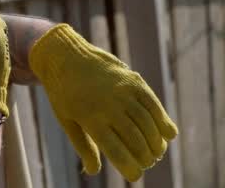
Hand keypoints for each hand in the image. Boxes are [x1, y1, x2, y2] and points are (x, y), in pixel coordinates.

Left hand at [29, 24, 177, 181]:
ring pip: (148, 124)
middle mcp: (108, 105)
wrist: (64, 55)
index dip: (129, 168)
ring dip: (157, 143)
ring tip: (156, 152)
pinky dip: (163, 121)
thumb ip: (82, 146)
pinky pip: (153, 104)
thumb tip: (92, 171)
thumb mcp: (66, 119)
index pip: (117, 151)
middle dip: (145, 158)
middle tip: (146, 163)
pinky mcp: (133, 80)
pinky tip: (168, 134)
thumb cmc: (63, 92)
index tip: (135, 177)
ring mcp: (122, 91)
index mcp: (89, 118)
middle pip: (136, 140)